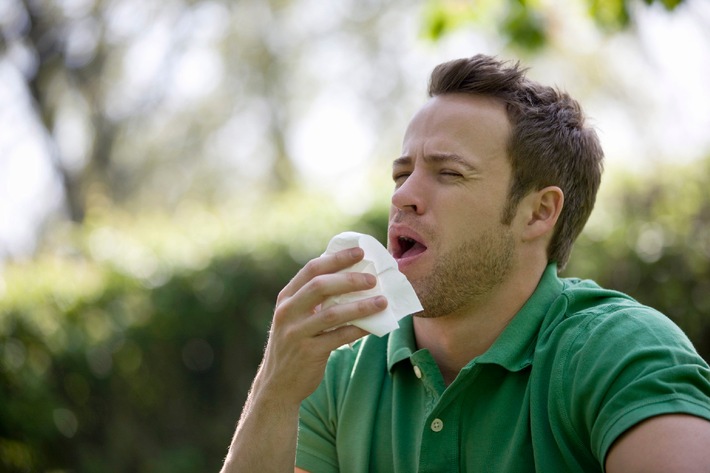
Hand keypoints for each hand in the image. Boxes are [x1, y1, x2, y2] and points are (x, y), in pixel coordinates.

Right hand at [252, 247, 387, 406]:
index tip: (359, 252)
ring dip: (361, 305)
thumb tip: (351, 276)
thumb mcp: (295, 317)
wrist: (277, 384)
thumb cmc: (294, 344)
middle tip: (373, 278)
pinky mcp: (309, 352)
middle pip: (320, 286)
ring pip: (332, 313)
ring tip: (382, 301)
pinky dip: (359, 329)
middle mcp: (288, 312)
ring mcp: (296, 333)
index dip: (337, 258)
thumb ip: (314, 299)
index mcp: (286, 298)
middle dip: (350, 279)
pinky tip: (375, 325)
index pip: (312, 269)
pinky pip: (339, 337)